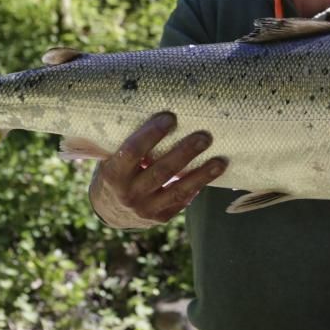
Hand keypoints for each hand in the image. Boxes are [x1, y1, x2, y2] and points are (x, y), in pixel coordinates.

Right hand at [88, 112, 227, 228]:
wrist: (110, 211)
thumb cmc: (115, 173)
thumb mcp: (111, 159)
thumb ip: (127, 142)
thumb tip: (156, 111)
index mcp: (113, 174)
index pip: (132, 151)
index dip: (151, 134)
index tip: (170, 118)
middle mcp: (128, 194)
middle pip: (161, 171)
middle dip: (185, 153)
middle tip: (204, 136)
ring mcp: (145, 209)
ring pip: (177, 191)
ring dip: (201, 174)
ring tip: (220, 161)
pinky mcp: (160, 217)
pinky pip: (182, 201)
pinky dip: (197, 186)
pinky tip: (212, 174)